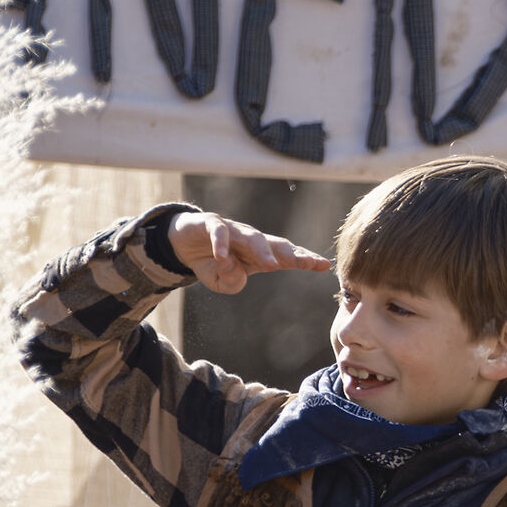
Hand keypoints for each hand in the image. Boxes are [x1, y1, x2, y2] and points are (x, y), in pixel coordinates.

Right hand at [168, 210, 331, 294]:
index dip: (304, 259)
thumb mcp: (221, 282)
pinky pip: (219, 232)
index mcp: (260, 254)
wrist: (183, 244)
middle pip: (277, 245)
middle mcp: (251, 240)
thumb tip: (233, 266)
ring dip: (263, 251)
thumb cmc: (211, 263)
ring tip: (271, 266)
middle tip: (308, 264)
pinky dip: (221, 243)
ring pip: (252, 237)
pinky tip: (221, 255)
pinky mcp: (211, 223)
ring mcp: (233, 230)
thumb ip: (232, 282)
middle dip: (294, 254)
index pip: (287, 256)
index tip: (324, 266)